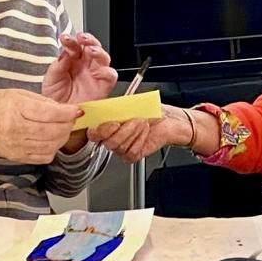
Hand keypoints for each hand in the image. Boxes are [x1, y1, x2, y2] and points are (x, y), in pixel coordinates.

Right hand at [0, 89, 82, 163]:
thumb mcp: (18, 94)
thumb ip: (42, 101)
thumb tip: (63, 109)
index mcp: (17, 109)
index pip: (49, 113)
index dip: (67, 113)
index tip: (77, 110)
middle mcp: (17, 129)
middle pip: (53, 132)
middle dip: (68, 125)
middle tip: (70, 119)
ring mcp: (18, 146)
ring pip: (52, 145)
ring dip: (62, 137)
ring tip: (61, 128)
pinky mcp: (19, 157)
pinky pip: (44, 157)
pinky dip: (53, 148)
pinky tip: (50, 140)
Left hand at [42, 32, 117, 104]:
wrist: (59, 117)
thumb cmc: (55, 98)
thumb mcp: (52, 77)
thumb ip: (59, 64)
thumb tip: (66, 51)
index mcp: (72, 60)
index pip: (75, 45)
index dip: (71, 40)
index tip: (65, 38)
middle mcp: (85, 65)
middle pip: (92, 47)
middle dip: (88, 40)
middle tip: (81, 38)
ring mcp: (95, 75)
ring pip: (103, 57)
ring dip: (99, 51)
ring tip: (90, 50)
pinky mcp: (103, 87)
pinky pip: (110, 76)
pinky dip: (107, 72)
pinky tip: (98, 71)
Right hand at [88, 104, 202, 163]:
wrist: (168, 120)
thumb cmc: (150, 111)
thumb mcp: (133, 104)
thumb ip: (118, 107)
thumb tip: (109, 108)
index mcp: (108, 124)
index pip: (94, 133)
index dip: (101, 130)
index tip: (114, 123)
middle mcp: (112, 137)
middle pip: (108, 142)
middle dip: (124, 130)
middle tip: (135, 120)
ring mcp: (121, 148)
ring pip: (120, 147)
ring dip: (134, 133)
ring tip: (143, 124)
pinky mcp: (132, 156)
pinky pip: (131, 153)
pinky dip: (140, 141)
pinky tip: (145, 134)